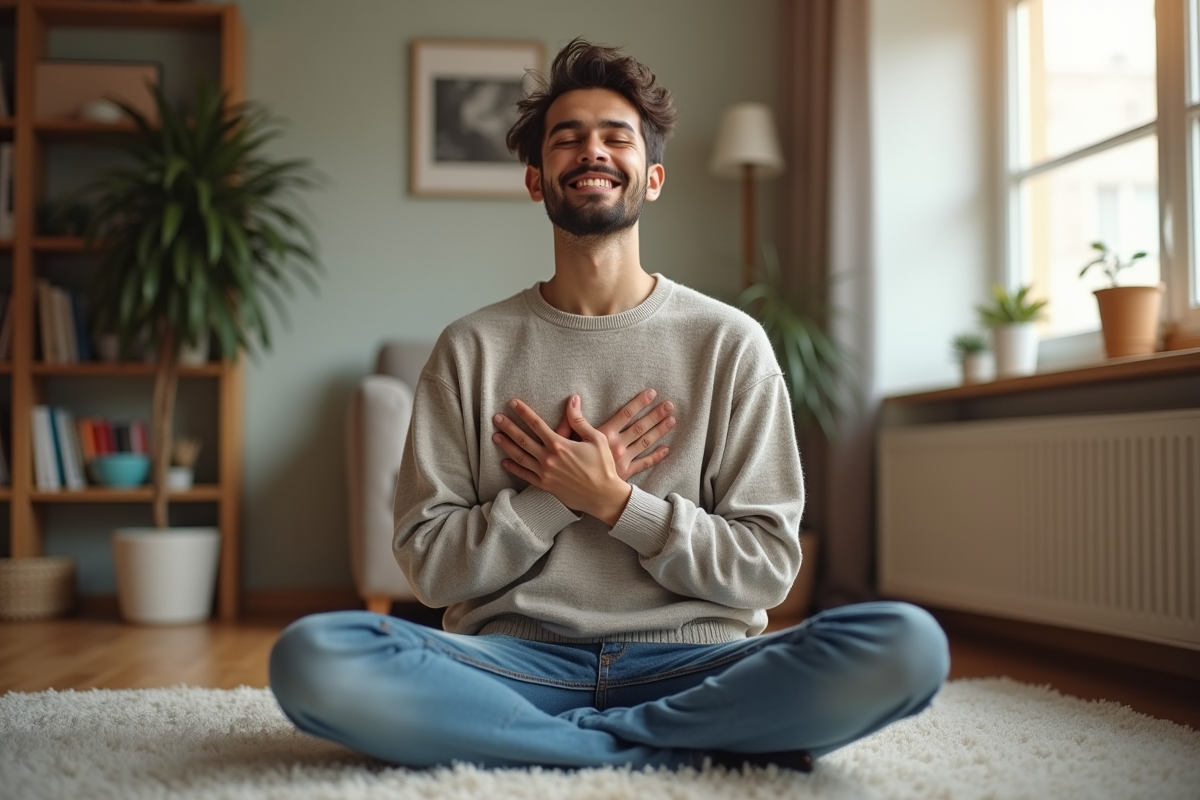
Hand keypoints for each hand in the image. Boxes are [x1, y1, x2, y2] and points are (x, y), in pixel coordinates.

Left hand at [492, 396, 631, 525]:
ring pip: (520, 457)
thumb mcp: (596, 439)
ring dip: (506, 446)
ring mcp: (545, 473)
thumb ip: (579, 420)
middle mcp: (548, 458)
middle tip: (496, 418)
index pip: (536, 424)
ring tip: (495, 436)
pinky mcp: (545, 486)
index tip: (513, 403)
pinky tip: (505, 462)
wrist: (603, 496)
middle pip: (523, 439)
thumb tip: (572, 400)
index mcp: (559, 445)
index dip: (524, 412)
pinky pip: (525, 476)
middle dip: (508, 427)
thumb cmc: (603, 466)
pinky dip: (514, 468)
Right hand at [551, 389, 675, 479]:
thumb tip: (574, 398)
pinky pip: (644, 463)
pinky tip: (666, 449)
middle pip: (640, 427)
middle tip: (669, 405)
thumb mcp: (568, 439)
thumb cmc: (572, 463)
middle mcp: (617, 445)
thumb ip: (573, 419)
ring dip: (659, 431)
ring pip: (645, 442)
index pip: (625, 414)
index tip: (652, 394)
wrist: (580, 490)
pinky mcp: (627, 473)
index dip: (639, 403)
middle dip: (655, 415)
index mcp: (604, 435)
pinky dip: (656, 457)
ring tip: (671, 420)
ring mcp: (624, 459)